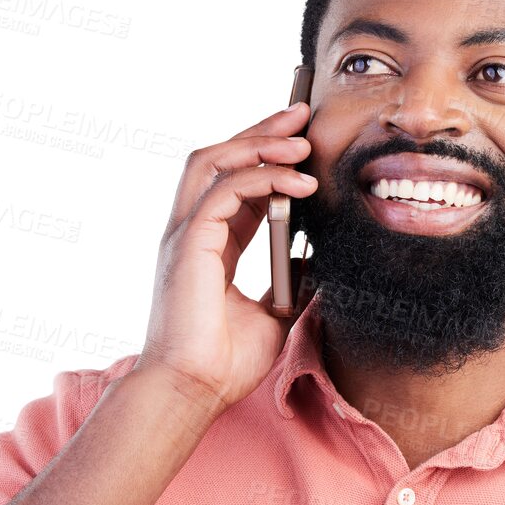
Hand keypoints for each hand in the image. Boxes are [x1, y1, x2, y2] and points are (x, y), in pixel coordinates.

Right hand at [135, 102, 316, 415]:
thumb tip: (320, 262)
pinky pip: (225, 190)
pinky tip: (299, 183)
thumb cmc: (223, 364)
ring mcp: (184, 234)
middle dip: (260, 130)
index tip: (303, 139)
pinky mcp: (188, 243)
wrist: (192, 391)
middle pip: (217, 157)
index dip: (267, 156)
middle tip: (302, 113)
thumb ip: (292, 282)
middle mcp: (190, 231)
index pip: (235, 182)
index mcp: (208, 245)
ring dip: (259, 143)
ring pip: (213, 160)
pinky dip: (263, 177)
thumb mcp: (274, 315)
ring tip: (302, 140)